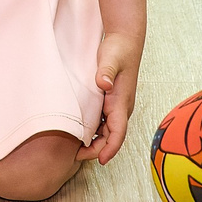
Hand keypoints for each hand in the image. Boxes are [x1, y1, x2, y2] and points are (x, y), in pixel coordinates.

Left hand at [79, 32, 142, 164]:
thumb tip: (103, 84)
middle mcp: (121, 107)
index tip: (101, 160)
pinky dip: (95, 131)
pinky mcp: (112, 102)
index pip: (119, 132)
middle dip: (98, 150)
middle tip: (78, 156)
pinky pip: (104, 122)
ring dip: (96, 142)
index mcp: (122, 102)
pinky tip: (80, 132)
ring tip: (76, 149)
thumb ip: (106, 71)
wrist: (125, 41)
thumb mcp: (111, 58)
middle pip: (113, 137)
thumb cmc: (119, 50)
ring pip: (108, 131)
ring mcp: (117, 105)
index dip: (111, 148)